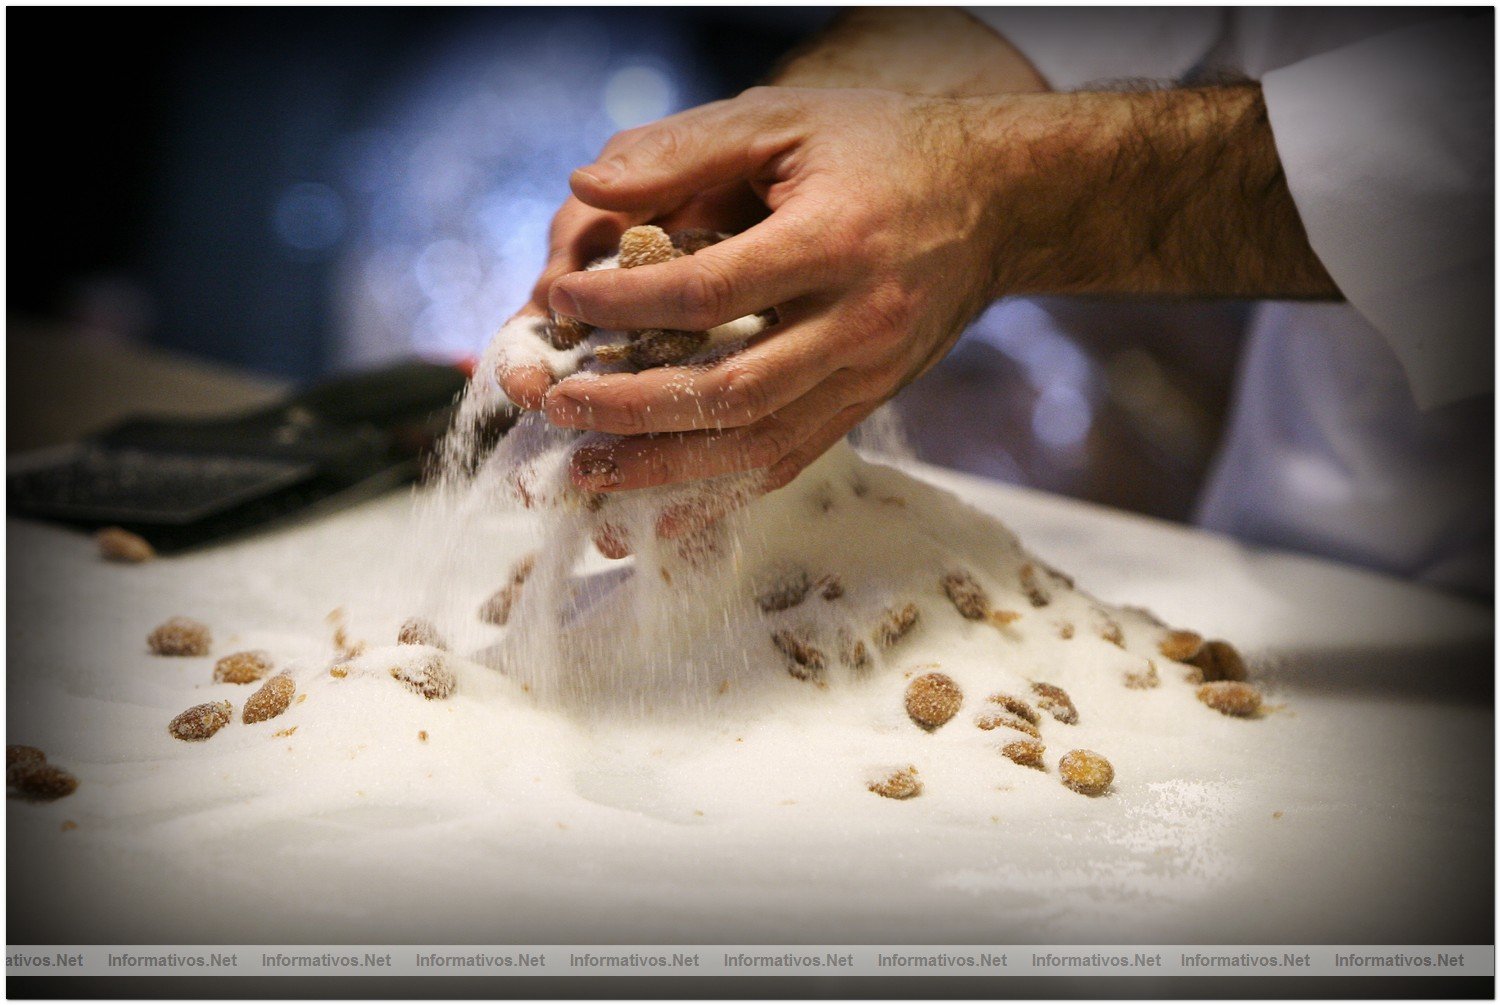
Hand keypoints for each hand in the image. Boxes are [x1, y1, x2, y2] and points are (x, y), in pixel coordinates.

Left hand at [539, 87, 1010, 501]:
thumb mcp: (787, 118)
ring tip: (586, 471)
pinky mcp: (867, 404)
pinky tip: (659, 511)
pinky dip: (719, 495)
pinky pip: (789, 462)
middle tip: (559, 405)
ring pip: (757, 444)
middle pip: (731, 389)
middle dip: (632, 406)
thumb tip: (586, 188)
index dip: (626, 306)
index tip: (562, 305)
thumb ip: (684, 148)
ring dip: (665, 467)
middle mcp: (858, 321)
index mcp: (836, 242)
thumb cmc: (882, 148)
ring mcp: (868, 375)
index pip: (710, 292)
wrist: (997, 203)